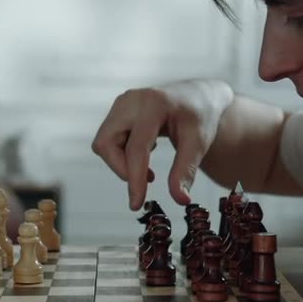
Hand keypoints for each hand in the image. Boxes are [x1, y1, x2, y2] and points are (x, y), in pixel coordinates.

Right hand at [91, 79, 233, 210]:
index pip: (136, 147)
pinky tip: (145, 154)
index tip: (136, 204)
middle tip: (148, 180)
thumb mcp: (198, 143)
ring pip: (104, 142)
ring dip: (121, 162)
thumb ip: (186, 171)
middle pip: (106, 143)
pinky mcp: (118, 109)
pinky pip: (108, 138)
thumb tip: (180, 200)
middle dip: (121, 168)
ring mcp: (122, 103)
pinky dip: (122, 154)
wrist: (197, 97)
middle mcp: (132, 100)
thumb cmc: (199, 117)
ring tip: (149, 169)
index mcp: (154, 104)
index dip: (134, 178)